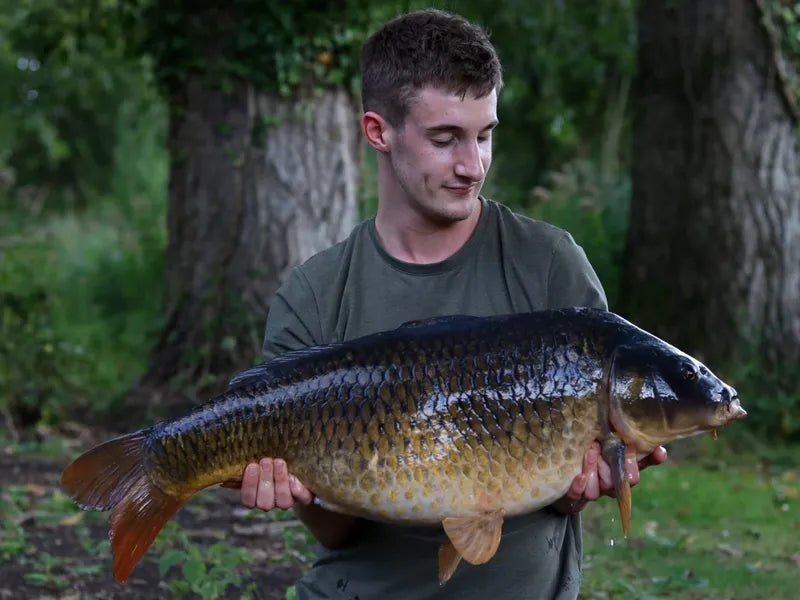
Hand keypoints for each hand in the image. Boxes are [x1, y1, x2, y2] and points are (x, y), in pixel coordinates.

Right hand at [240, 458, 313, 510]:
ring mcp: (288, 501)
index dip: (249, 484)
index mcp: (256, 496)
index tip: (252, 466)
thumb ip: (253, 458)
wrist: (295, 461)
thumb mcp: (261, 458)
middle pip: (264, 502)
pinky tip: (294, 477)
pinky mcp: (305, 497)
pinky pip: (303, 498)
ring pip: (283, 502)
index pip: (248, 500)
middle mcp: (271, 502)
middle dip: (265, 480)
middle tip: (266, 461)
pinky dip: (298, 490)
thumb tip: (242, 446)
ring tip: (279, 462)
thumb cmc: (271, 457)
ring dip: (280, 481)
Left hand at [552, 441, 667, 513]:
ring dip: (595, 470)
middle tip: (616, 448)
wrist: (561, 471)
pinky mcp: (574, 496)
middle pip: (624, 482)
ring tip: (591, 451)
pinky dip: (580, 486)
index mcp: (622, 468)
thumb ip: (622, 435)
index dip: (653, 459)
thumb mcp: (605, 439)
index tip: (658, 450)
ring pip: (600, 490)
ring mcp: (593, 490)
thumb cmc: (588, 450)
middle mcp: (611, 483)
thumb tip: (639, 428)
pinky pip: (578, 495)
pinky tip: (580, 476)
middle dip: (622, 466)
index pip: (644, 464)